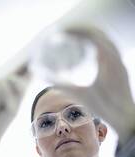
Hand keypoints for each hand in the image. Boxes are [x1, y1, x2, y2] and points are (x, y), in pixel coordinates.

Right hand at [58, 26, 134, 143]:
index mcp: (108, 59)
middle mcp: (116, 56)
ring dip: (89, 35)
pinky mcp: (120, 68)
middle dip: (81, 29)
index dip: (75, 29)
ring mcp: (119, 61)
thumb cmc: (105, 107)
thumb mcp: (80, 94)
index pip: (91, 34)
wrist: (126, 117)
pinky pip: (108, 48)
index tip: (61, 31)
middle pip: (97, 33)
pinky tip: (88, 51)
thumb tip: (40, 74)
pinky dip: (96, 44)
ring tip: (73, 38)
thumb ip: (60, 84)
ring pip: (104, 39)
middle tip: (64, 32)